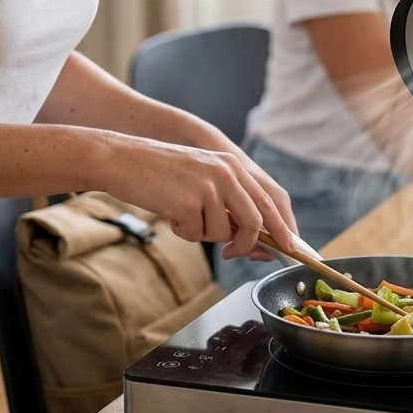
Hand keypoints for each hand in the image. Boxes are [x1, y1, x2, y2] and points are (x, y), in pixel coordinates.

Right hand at [101, 135, 296, 258]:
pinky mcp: (189, 203)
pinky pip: (196, 234)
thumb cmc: (159, 172)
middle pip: (254, 222)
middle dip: (247, 245)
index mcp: (231, 165)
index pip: (268, 201)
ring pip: (222, 234)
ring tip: (182, 213)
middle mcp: (226, 173)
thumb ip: (227, 198)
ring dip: (202, 233)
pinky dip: (183, 232)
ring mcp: (208, 188)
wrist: (122, 159)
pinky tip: (169, 212)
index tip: (290, 248)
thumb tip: (251, 235)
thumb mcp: (202, 175)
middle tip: (232, 253)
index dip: (282, 227)